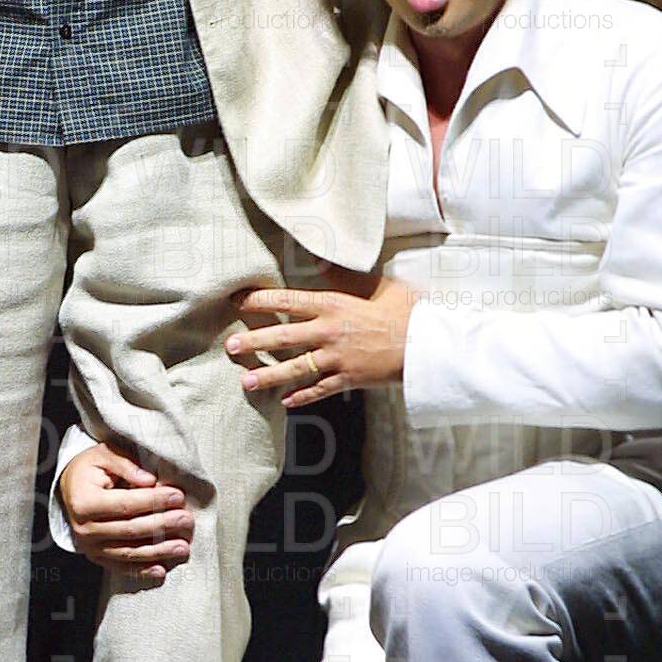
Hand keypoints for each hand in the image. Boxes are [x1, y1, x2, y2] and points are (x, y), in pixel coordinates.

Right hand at [58, 441, 193, 585]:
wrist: (68, 489)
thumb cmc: (89, 469)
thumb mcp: (103, 455)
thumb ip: (125, 464)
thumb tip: (149, 480)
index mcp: (84, 501)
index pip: (125, 504)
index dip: (154, 501)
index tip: (178, 496)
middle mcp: (84, 528)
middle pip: (130, 530)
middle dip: (162, 525)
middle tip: (186, 519)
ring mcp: (89, 546)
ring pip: (129, 552)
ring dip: (159, 551)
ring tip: (182, 547)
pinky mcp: (95, 557)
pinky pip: (121, 566)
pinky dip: (142, 570)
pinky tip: (161, 570)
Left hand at [227, 268, 419, 407]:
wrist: (430, 344)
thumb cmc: (408, 311)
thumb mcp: (378, 285)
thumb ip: (345, 274)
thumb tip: (319, 259)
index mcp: (334, 305)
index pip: (287, 300)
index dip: (260, 300)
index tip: (239, 301)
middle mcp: (330, 332)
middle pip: (283, 337)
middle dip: (254, 342)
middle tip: (231, 346)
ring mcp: (338, 358)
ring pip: (295, 368)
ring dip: (269, 376)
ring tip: (246, 381)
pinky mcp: (350, 379)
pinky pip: (320, 389)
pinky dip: (302, 396)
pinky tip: (286, 402)